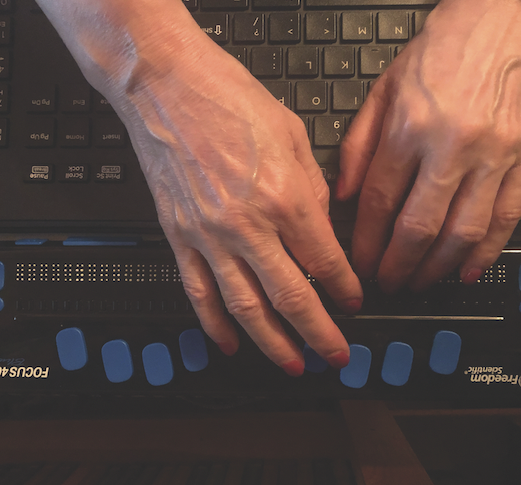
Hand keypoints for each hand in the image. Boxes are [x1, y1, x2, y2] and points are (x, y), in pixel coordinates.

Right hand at [36, 0, 364, 374]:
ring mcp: (208, 235)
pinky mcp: (178, 236)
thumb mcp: (293, 134)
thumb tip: (322, 229)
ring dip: (272, 343)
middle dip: (319, 334)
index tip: (354, 303)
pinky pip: (197, 292)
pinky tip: (229, 344)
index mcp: (283, 196)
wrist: (165, 85)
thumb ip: (313, 190)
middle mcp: (247, 224)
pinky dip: (214, 325)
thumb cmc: (228, 98)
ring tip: (291, 363)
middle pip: (291, 297)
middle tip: (336, 355)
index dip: (345, 289)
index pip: (326, 261)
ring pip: (245, 307)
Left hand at [337, 0, 520, 291]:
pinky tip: (467, 270)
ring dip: (436, 269)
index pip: (377, 202)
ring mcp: (494, 153)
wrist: (504, 17)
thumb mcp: (382, 89)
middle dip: (397, 267)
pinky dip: (487, 252)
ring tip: (419, 283)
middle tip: (386, 284)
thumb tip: (343, 195)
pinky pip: (507, 217)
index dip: (364, 243)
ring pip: (462, 232)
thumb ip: (357, 146)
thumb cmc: (442, 50)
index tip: (357, 264)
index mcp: (409, 126)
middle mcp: (451, 144)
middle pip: (417, 227)